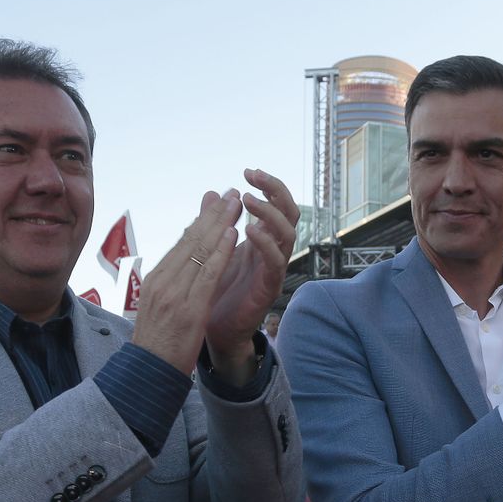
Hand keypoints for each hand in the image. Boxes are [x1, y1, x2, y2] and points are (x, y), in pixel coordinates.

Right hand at [130, 189, 243, 372]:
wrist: (147, 374)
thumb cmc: (157, 346)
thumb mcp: (160, 309)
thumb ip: (172, 286)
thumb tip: (183, 267)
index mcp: (155, 280)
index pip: (182, 244)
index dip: (201, 221)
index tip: (217, 204)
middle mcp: (162, 281)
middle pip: (190, 240)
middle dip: (213, 214)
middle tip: (230, 193)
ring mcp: (173, 293)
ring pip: (199, 250)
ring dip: (220, 224)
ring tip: (236, 203)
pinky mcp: (187, 308)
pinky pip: (208, 273)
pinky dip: (221, 251)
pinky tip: (233, 234)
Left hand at [203, 169, 299, 383]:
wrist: (214, 329)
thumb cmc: (217, 290)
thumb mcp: (212, 248)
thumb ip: (213, 221)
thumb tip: (214, 191)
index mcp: (261, 238)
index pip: (276, 204)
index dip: (268, 186)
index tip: (248, 172)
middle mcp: (272, 249)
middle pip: (290, 212)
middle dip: (275, 190)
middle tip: (253, 177)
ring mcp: (273, 268)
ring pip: (288, 234)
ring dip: (270, 213)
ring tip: (248, 201)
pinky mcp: (270, 287)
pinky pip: (276, 262)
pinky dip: (265, 243)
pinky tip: (249, 230)